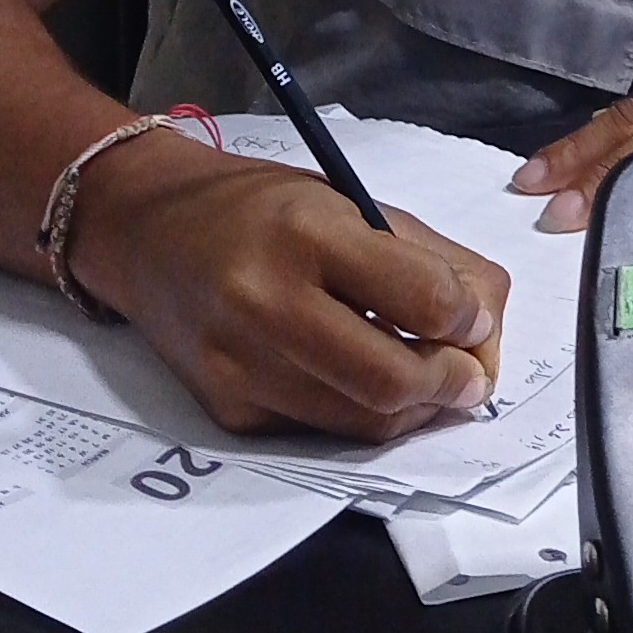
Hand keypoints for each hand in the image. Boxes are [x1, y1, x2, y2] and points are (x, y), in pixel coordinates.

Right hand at [70, 141, 507, 436]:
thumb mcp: (349, 202)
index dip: (470, 319)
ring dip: (415, 410)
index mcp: (306, 233)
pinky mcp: (227, 409)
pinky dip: (361, 414)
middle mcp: (265, 302)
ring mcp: (241, 365)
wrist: (146, 232)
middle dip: (453, 385)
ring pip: (364, 422)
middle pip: (393, 381)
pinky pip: (321, 430)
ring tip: (429, 382)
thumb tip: (487, 325)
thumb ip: (428, 259)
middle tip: (470, 376)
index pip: (423, 299)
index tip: (476, 319)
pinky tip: (365, 382)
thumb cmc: (260, 209)